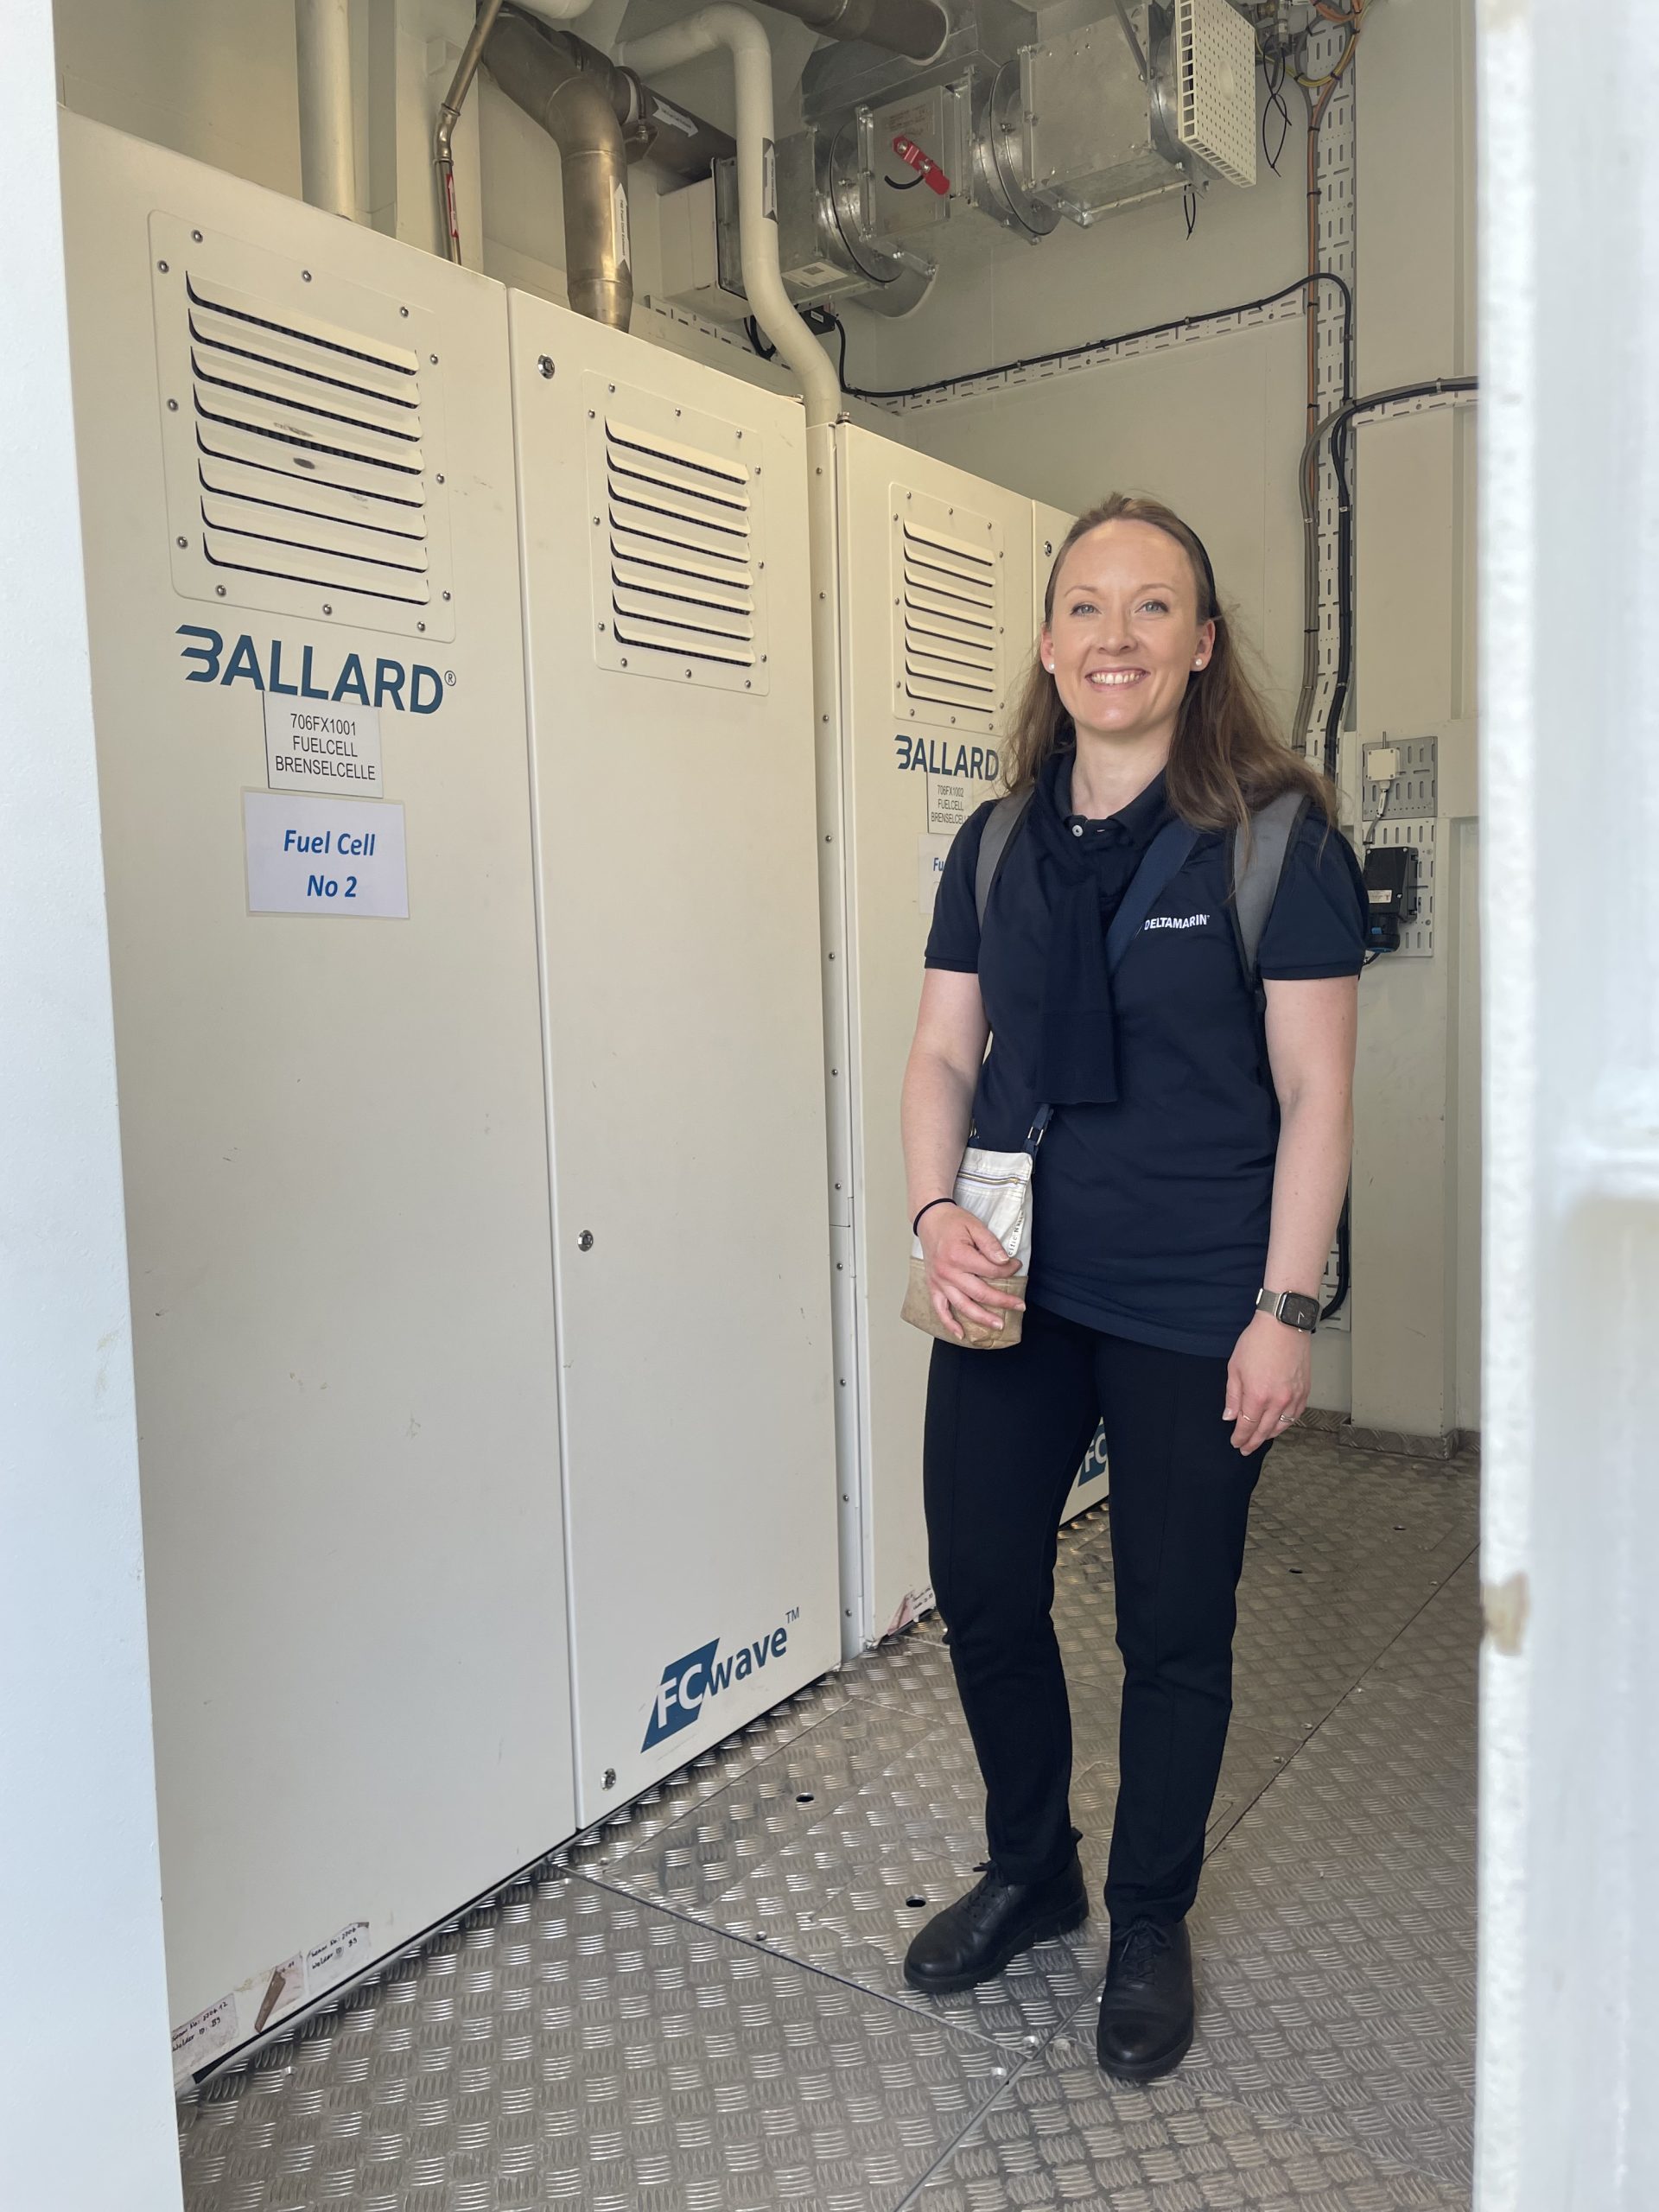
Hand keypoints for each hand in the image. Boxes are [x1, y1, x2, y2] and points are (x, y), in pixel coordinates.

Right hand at [919, 1203, 1024, 1340]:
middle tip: (1020, 1306)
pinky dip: (949, 1324)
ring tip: (999, 1326)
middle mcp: (947, 1272)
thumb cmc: (952, 1222)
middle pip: (980, 1293)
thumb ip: (990, 1244)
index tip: (1017, 1266)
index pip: (990, 1270)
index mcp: (958, 1256)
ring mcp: (939, 1282)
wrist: (929, 1220)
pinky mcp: (933, 1287)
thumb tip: (1004, 1262)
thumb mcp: (975, 1226)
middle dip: (1002, 1301)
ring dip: (982, 1318)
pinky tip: (961, 1334)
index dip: (1008, 1271)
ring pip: (963, 1305)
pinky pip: (940, 1309)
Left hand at [1224, 1309, 1311, 1452]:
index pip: (1247, 1426)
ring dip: (1269, 1435)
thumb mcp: (1235, 1368)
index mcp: (1257, 1396)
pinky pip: (1295, 1415)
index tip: (1236, 1442)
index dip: (1240, 1437)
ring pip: (1282, 1425)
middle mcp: (1278, 1400)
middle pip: (1264, 1430)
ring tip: (1260, 1438)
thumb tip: (1230, 1417)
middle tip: (1246, 1448)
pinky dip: (1286, 1423)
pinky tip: (1279, 1424)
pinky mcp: (1304, 1391)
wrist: (1283, 1324)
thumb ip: (1233, 1396)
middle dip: (1253, 1442)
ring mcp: (1294, 1396)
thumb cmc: (1258, 1341)